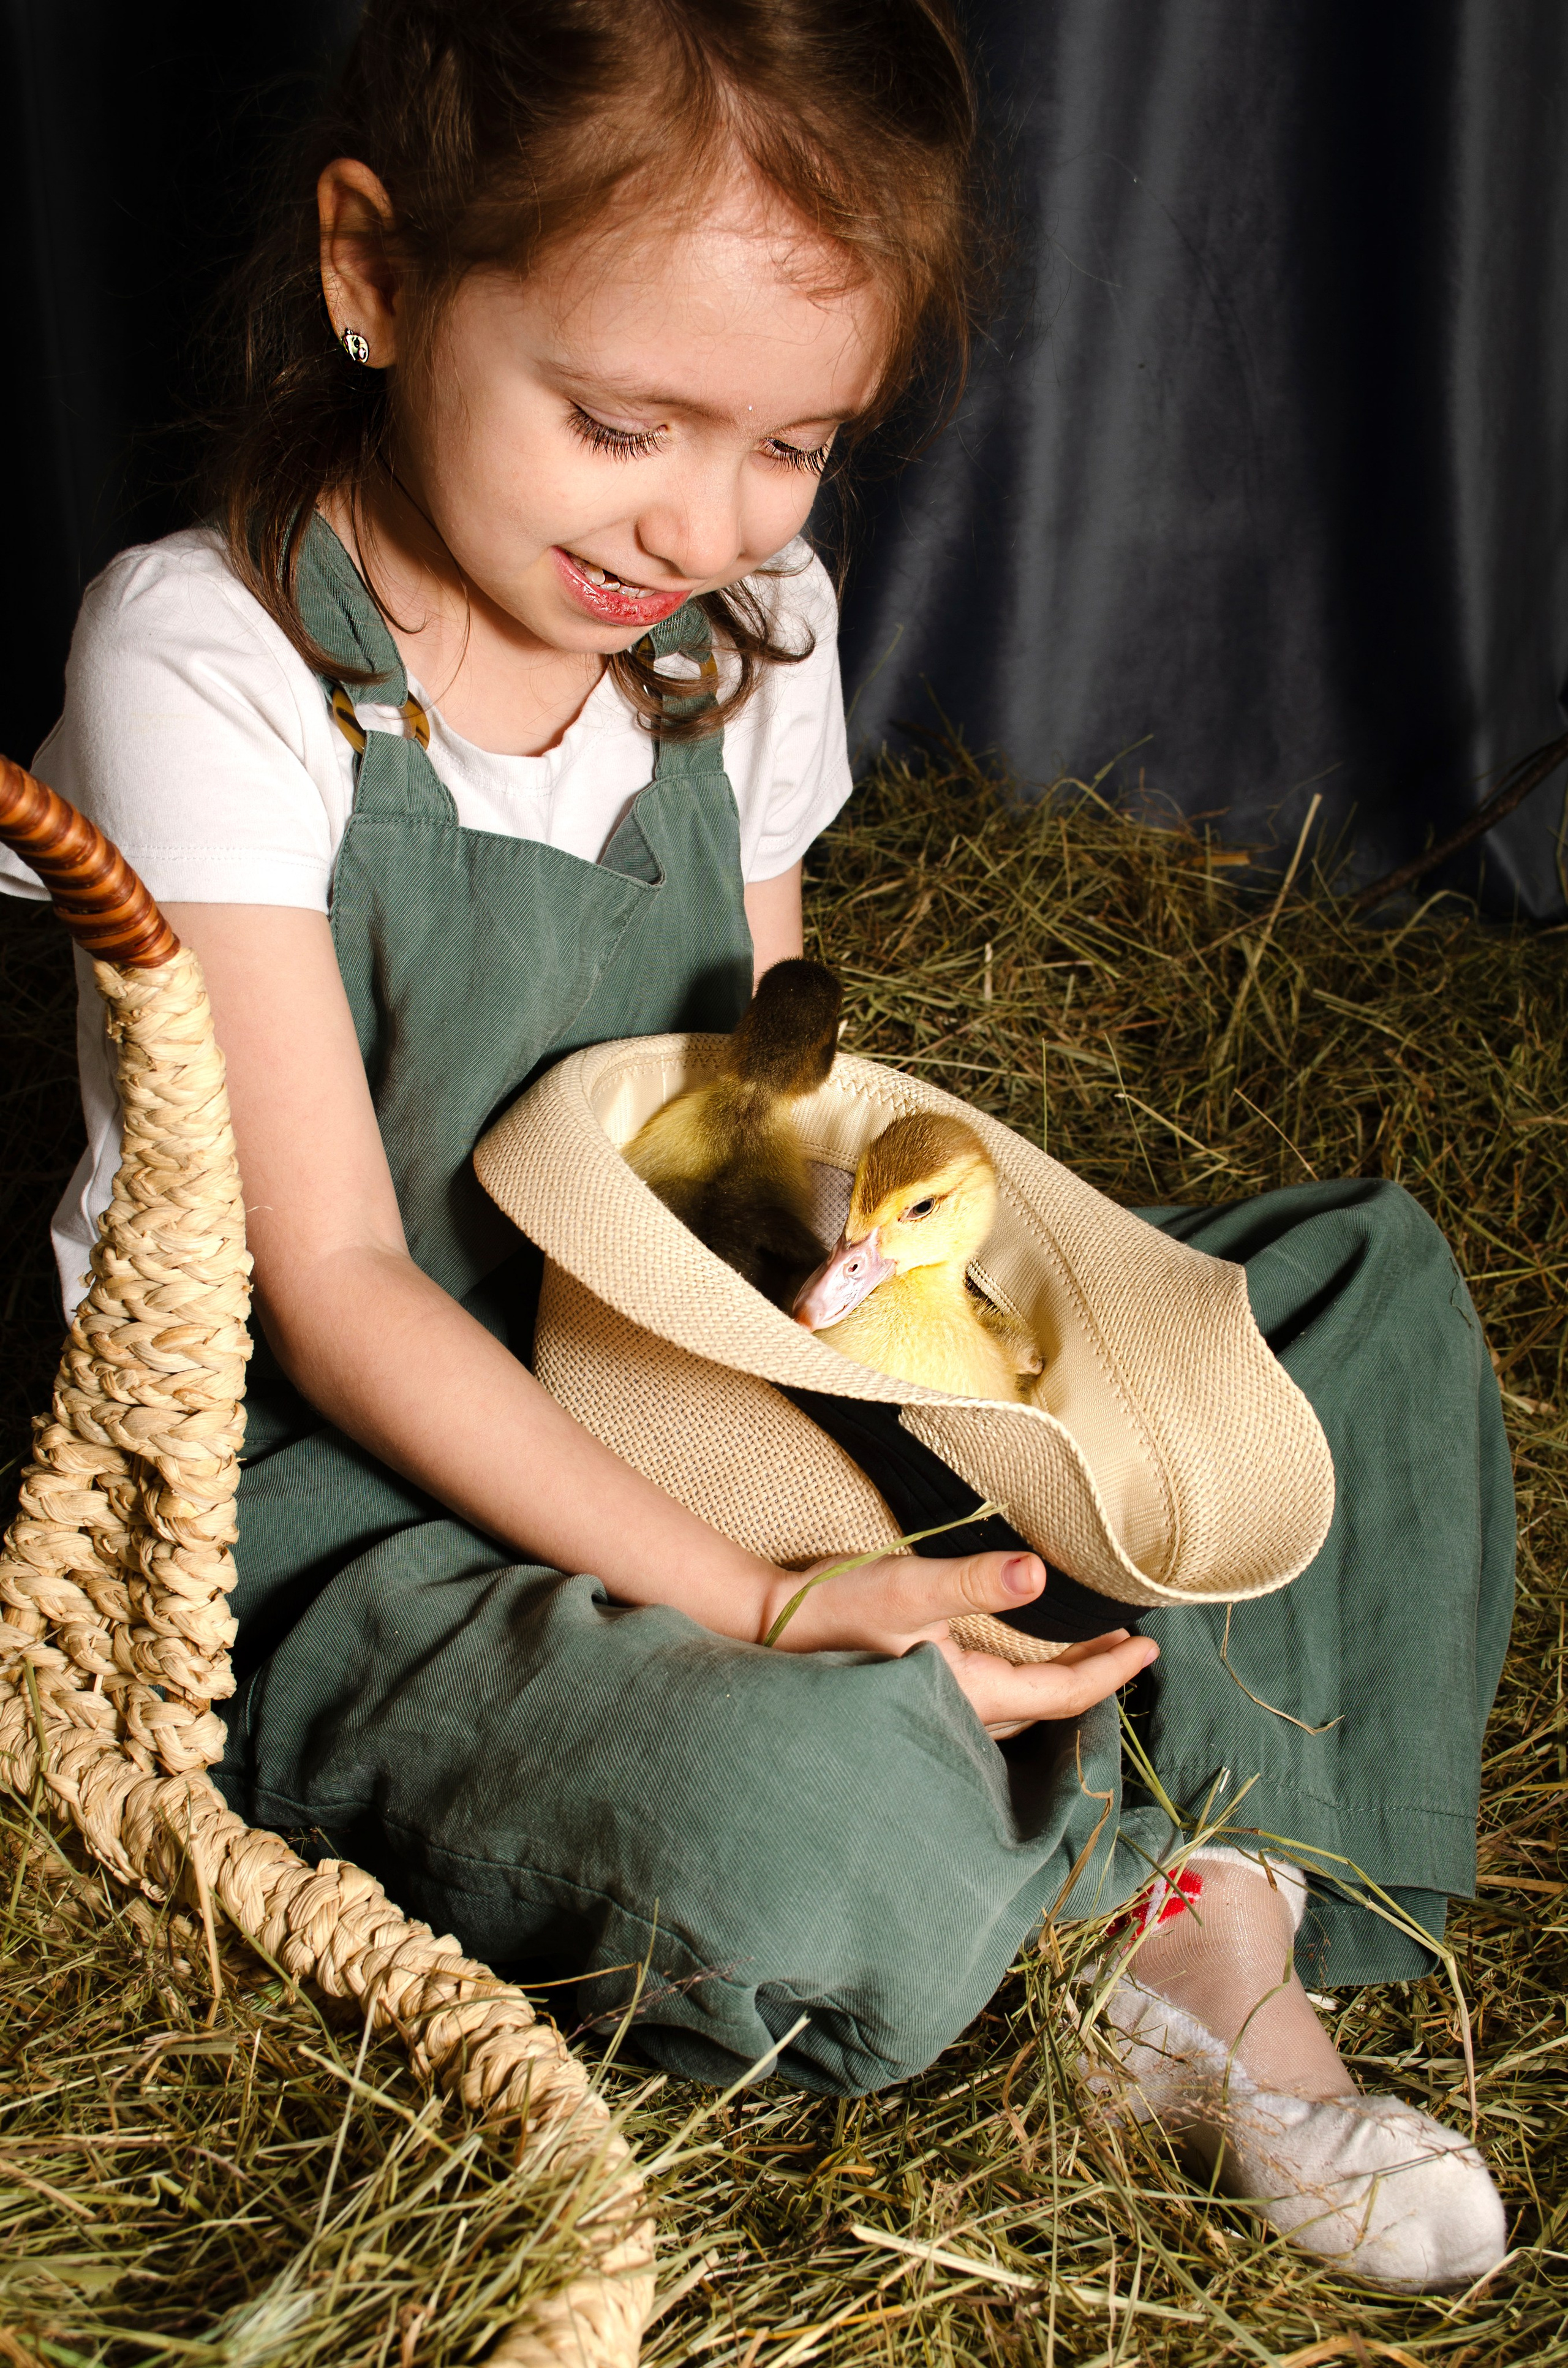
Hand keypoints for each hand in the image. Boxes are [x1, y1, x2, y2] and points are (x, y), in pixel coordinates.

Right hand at [757, 1548, 1157, 1735]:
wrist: (758, 1628)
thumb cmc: (832, 1610)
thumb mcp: (906, 1589)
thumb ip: (974, 1581)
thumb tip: (1038, 1575)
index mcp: (968, 1697)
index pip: (1061, 1696)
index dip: (1110, 1673)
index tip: (1149, 1647)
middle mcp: (958, 1718)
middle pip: (1045, 1711)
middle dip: (1091, 1681)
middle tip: (1128, 1648)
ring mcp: (934, 1715)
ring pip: (1017, 1712)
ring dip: (1055, 1685)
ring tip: (1086, 1655)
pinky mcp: (914, 1702)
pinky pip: (988, 1705)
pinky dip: (1020, 1686)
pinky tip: (1014, 1665)